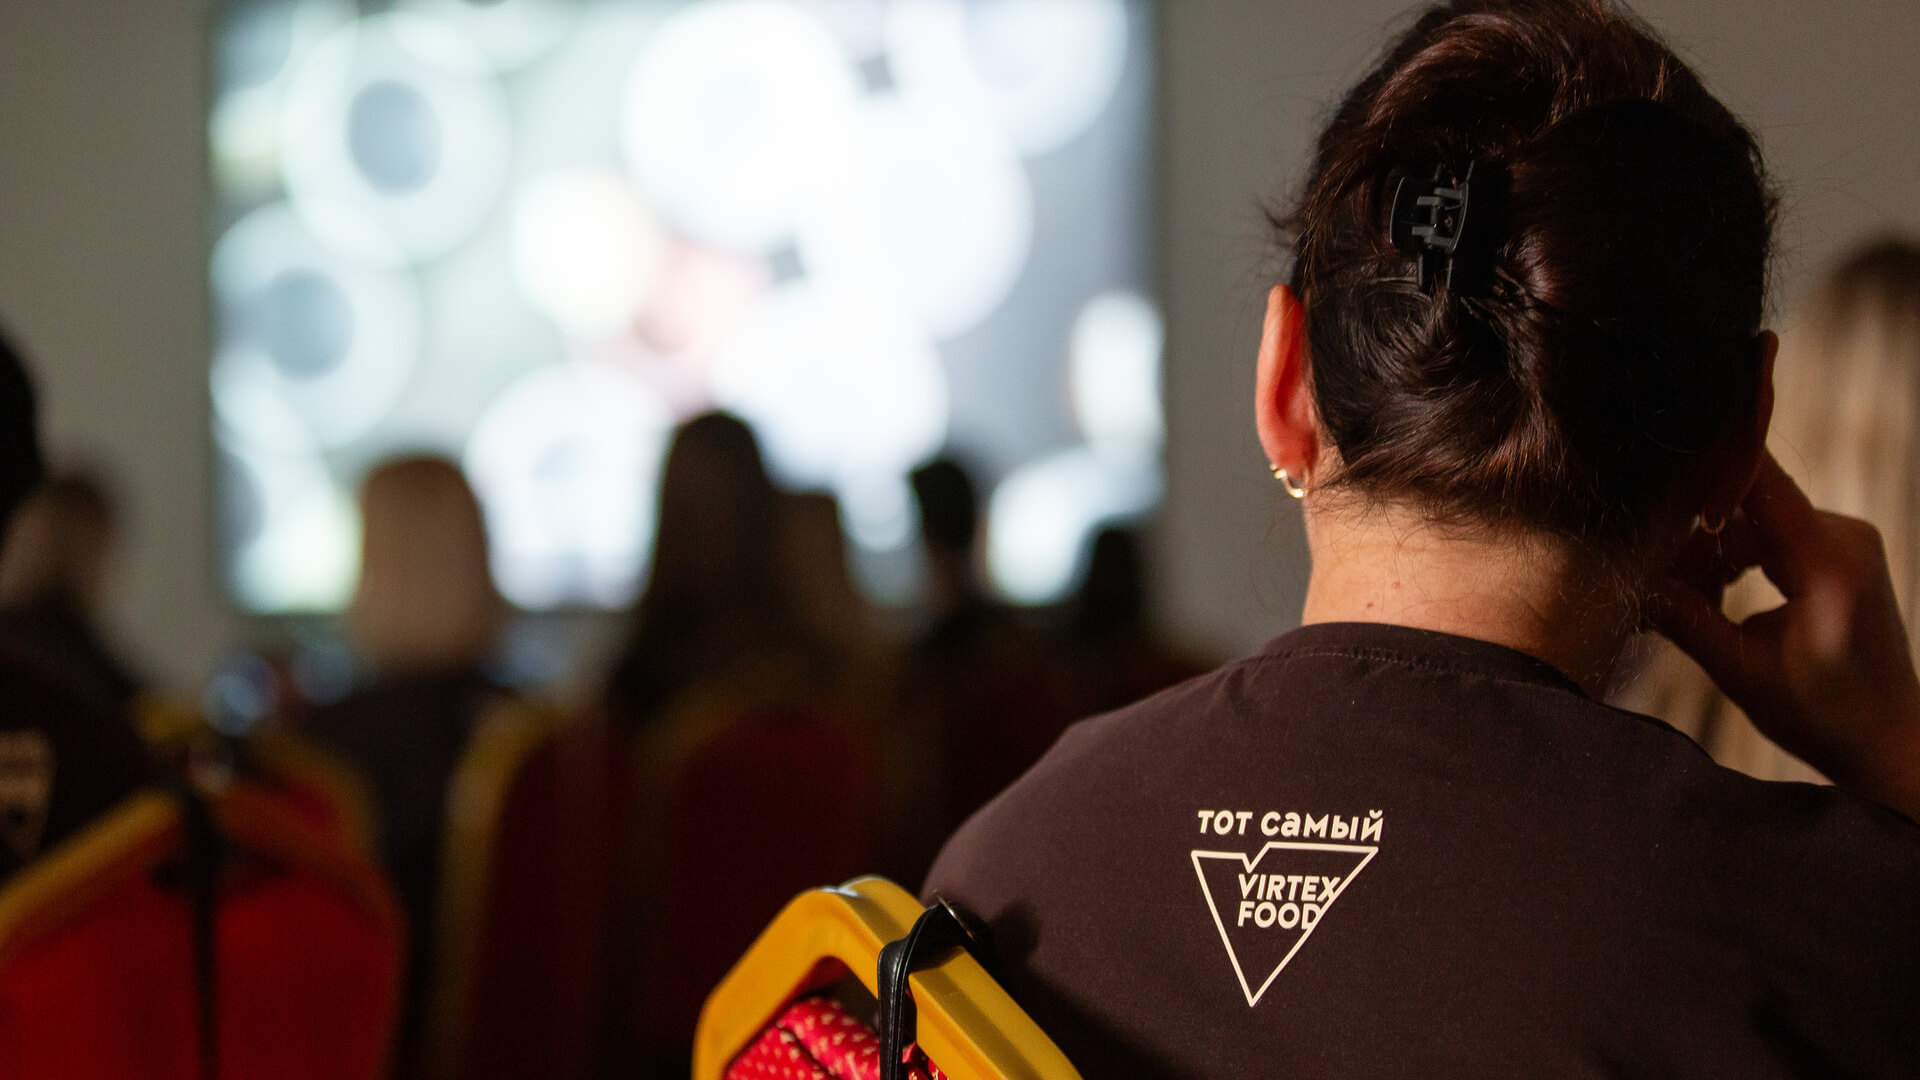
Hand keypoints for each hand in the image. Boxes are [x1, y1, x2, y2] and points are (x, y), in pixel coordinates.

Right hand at [1653, 452, 1919, 818]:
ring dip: (1712, 559)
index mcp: (1830, 562)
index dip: (1704, 469)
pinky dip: (1736, 564)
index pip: (1760, 482)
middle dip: (1695, 545)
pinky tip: (1712, 601)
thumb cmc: (1824, 717)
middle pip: (1746, 509)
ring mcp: (1845, 542)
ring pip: (1752, 525)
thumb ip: (1685, 617)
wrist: (1886, 740)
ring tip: (1687, 607)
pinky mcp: (1837, 553)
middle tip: (1658, 590)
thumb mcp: (1740, 671)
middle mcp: (1845, 537)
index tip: (1652, 474)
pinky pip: (1771, 538)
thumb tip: (1632, 577)